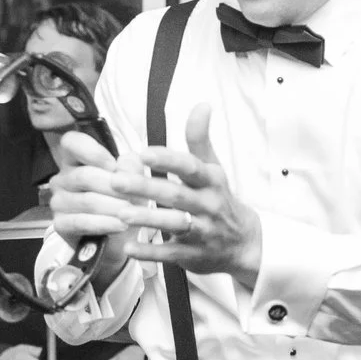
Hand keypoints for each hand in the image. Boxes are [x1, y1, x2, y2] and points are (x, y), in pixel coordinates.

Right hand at [47, 131, 139, 288]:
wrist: (118, 237)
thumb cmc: (123, 201)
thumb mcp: (132, 181)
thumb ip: (131, 167)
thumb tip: (128, 160)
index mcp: (76, 159)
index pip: (71, 142)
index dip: (92, 151)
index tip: (113, 164)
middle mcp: (62, 178)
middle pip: (85, 176)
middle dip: (114, 187)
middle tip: (134, 195)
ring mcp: (58, 201)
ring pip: (87, 200)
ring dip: (113, 207)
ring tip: (132, 212)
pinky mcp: (60, 224)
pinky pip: (81, 222)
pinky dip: (104, 224)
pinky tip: (121, 226)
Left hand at [112, 105, 261, 282]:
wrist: (243, 243)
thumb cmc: (219, 198)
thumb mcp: (213, 168)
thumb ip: (200, 139)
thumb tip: (202, 104)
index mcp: (210, 181)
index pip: (190, 167)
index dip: (168, 160)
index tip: (143, 154)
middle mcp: (207, 205)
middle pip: (176, 195)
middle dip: (147, 188)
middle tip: (117, 181)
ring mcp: (202, 231)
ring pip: (174, 224)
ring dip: (148, 219)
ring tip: (121, 213)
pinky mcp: (193, 255)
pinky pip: (172, 254)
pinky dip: (151, 252)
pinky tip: (129, 247)